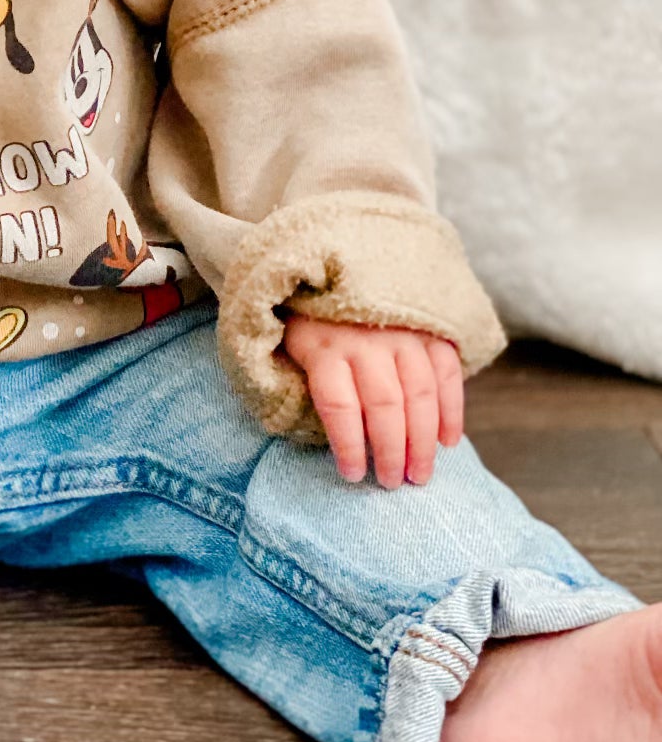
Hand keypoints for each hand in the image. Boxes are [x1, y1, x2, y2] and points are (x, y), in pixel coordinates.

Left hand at [281, 314, 463, 487]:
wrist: (336, 258)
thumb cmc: (310, 317)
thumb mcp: (290, 344)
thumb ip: (305, 382)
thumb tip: (319, 436)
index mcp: (324, 345)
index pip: (338, 405)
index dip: (347, 445)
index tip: (353, 475)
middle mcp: (365, 337)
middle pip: (384, 405)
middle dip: (391, 452)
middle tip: (393, 483)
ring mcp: (402, 329)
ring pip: (420, 393)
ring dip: (423, 441)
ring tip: (419, 474)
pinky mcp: (430, 326)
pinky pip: (447, 372)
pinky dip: (452, 410)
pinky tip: (448, 441)